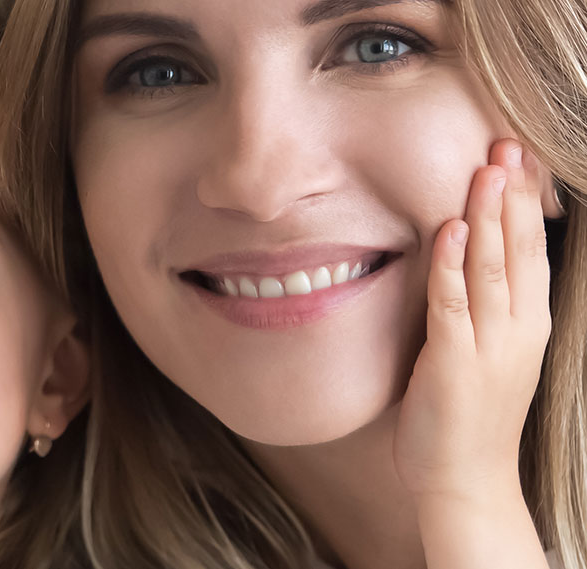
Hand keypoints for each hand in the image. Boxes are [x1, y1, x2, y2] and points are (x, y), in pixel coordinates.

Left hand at [395, 139, 550, 567]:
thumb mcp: (486, 353)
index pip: (532, 250)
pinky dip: (453, 263)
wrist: (467, 482)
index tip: (520, 157)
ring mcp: (488, 344)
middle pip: (519, 248)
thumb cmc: (466, 418)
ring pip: (492, 266)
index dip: (526, 203)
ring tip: (486, 167)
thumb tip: (466, 261)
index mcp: (528, 324)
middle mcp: (517, 329)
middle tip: (507, 141)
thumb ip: (480, 309)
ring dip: (488, 215)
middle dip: (513, 194)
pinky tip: (452, 228)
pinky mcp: (453, 360)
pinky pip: (454, 303)